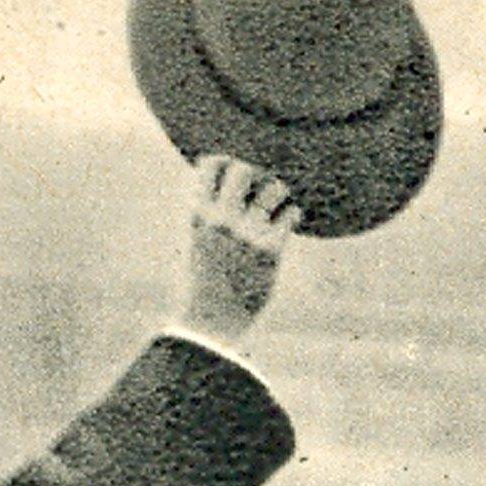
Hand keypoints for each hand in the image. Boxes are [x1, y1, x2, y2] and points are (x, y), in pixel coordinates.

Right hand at [180, 155, 301, 343]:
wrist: (210, 321)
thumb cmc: (201, 281)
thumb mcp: (192, 240)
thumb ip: (204, 213)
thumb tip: (214, 188)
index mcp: (196, 213)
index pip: (211, 164)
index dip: (225, 163)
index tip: (233, 175)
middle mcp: (220, 218)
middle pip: (243, 169)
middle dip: (254, 174)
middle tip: (258, 190)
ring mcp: (246, 232)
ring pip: (274, 188)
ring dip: (279, 193)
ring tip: (277, 206)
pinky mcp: (270, 249)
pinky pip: (291, 214)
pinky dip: (293, 215)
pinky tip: (288, 223)